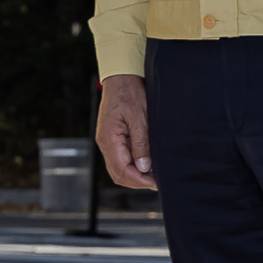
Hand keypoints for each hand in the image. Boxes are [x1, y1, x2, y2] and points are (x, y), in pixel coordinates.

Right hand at [97, 74, 155, 189]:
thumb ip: (141, 143)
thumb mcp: (140, 117)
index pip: (122, 169)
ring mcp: (107, 142)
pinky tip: (146, 164)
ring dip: (135, 175)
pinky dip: (132, 167)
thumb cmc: (130, 94)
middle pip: (118, 174)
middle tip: (157, 182)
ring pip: (118, 169)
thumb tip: (144, 167)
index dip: (140, 180)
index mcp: (109, 138)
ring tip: (153, 175)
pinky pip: (119, 160)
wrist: (120, 79)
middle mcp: (104, 143)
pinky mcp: (112, 139)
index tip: (157, 183)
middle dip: (137, 181)